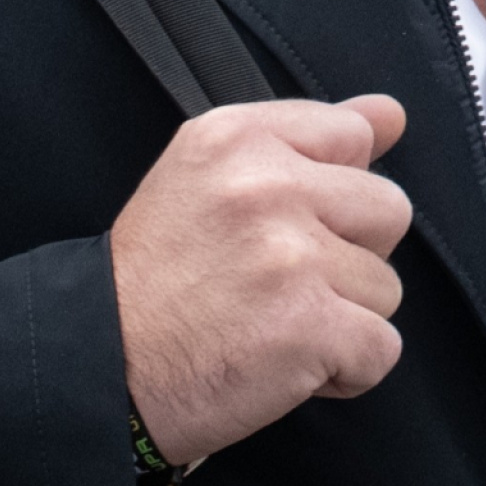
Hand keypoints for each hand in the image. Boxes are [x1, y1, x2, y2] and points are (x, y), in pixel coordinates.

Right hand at [110, 94, 413, 464]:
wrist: (94, 365)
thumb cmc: (153, 281)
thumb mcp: (207, 179)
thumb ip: (307, 139)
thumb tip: (391, 113)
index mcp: (238, 138)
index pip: (354, 137)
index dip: (334, 196)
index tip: (288, 227)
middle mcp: (266, 185)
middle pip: (388, 211)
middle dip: (349, 258)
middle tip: (279, 286)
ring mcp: (290, 255)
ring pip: (385, 287)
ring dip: (342, 320)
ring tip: (271, 327)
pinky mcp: (307, 325)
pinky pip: (381, 349)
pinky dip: (346, 373)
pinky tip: (286, 368)